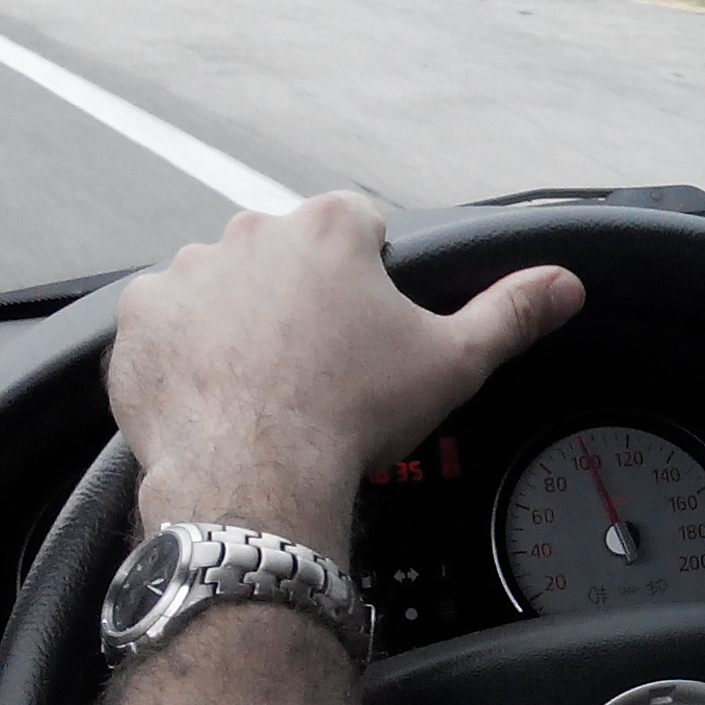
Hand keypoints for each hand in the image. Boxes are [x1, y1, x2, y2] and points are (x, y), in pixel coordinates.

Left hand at [109, 192, 581, 553]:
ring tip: (265, 387)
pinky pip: (165, 325)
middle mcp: (252, 231)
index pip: (359, 228)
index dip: (370, 281)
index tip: (369, 331)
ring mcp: (187, 271)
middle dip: (301, 300)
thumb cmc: (352, 416)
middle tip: (320, 368)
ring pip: (223, 287)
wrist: (255, 477)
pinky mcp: (139, 317)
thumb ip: (512, 312)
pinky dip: (185, 353)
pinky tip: (216, 395)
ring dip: (240, 322)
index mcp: (330, 227)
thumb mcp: (454, 362)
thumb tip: (565, 284)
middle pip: (287, 255)